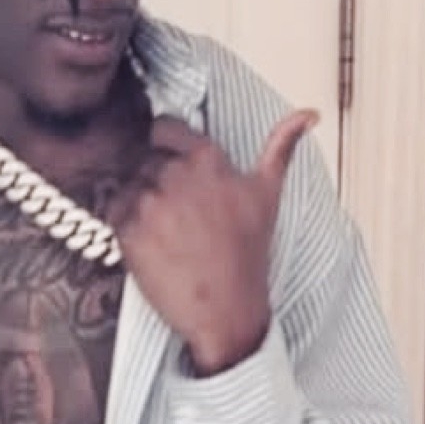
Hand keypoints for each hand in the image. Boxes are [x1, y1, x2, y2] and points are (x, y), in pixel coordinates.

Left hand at [109, 109, 320, 374]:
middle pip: (144, 160)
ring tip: (166, 235)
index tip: (173, 173)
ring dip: (138, 206)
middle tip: (176, 218)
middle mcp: (177, 175)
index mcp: (207, 159)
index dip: (164, 148)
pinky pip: (114, 214)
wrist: (228, 311)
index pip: (163, 129)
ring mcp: (151, 203)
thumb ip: (281, 147)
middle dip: (154, 182)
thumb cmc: (248, 253)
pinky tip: (152, 248)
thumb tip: (310, 112)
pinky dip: (125, 229)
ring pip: (127, 186)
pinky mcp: (129, 232)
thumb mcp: (268, 194)